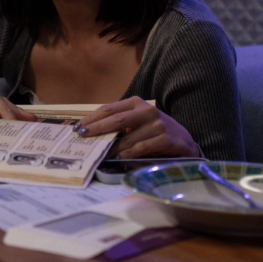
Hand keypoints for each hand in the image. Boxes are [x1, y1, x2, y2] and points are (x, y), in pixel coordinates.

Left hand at [76, 96, 198, 158]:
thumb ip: (119, 125)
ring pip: (127, 137)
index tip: (78, 127)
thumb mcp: (137, 123)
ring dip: (111, 147)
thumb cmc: (155, 132)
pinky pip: (140, 148)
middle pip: (116, 119)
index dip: (92, 118)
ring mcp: (157, 124)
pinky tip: (118, 158)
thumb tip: (92, 133)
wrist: (185, 142)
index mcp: (136, 103)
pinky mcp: (165, 138)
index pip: (109, 109)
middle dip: (96, 128)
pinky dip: (127, 154)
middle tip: (82, 136)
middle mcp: (147, 110)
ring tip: (98, 153)